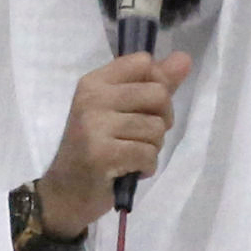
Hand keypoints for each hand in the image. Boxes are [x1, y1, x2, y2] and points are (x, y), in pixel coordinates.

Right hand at [37, 50, 195, 236]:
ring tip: (131, 155)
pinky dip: (146, 167)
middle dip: (161, 120)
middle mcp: (93, 98)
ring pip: (155, 128)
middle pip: (158, 93)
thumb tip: (185, 58)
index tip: (143, 107)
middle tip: (141, 137)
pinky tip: (129, 170)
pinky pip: (148, 154)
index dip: (157, 85)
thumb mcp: (121, 110)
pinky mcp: (102, 154)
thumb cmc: (96, 149)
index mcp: (95, 82)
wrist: (65, 192)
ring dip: (152, 148)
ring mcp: (95, 126)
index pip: (144, 62)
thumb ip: (153, 83)